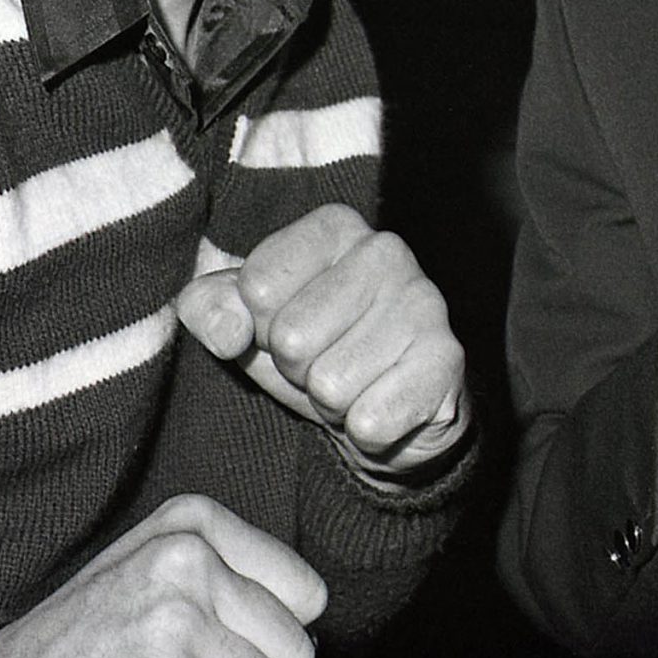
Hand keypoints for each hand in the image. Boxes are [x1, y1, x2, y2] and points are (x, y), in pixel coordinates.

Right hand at [0, 494, 325, 657]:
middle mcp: (185, 567)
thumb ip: (233, 576)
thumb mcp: (151, 571)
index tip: (202, 650)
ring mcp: (174, 634)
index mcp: (190, 527)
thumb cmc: (84, 649)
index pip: (307, 597)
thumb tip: (315, 620)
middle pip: (298, 655)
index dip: (265, 641)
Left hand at [177, 204, 468, 480]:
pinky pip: (371, 419)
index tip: (287, 327)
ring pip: (331, 383)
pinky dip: (365, 430)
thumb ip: (209, 309)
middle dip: (296, 369)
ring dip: (332, 402)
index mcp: (335, 227)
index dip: (258, 326)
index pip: (257, 286)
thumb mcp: (245, 324)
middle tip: (323, 362)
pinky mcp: (448, 358)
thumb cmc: (311, 350)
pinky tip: (383, 404)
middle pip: (292, 336)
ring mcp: (425, 302)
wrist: (386, 407)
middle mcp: (386, 250)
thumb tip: (231, 334)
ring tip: (354, 383)